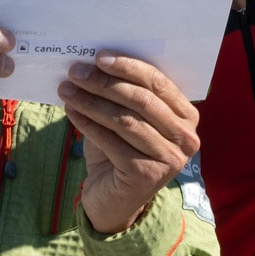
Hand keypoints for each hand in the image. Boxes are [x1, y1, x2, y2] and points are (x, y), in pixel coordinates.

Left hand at [56, 53, 199, 234]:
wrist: (114, 199)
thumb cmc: (120, 150)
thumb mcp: (128, 118)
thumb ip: (122, 93)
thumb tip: (93, 62)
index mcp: (187, 116)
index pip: (158, 83)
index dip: (128, 66)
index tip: (99, 56)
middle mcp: (185, 138)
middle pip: (141, 99)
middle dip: (105, 82)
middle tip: (76, 71)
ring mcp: (169, 159)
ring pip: (125, 120)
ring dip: (92, 101)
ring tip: (67, 89)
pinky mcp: (146, 176)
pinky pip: (111, 141)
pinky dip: (87, 123)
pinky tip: (71, 111)